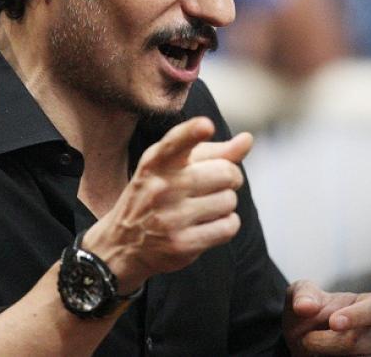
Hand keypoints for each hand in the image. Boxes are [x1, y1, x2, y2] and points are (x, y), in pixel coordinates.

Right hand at [83, 116, 251, 291]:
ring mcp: (170, 218)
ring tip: (205, 207)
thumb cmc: (155, 196)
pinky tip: (209, 225)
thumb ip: (211, 152)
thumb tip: (248, 140)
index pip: (175, 142)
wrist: (122, 245)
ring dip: (225, 204)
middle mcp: (161, 187)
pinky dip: (227, 225)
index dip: (192, 133)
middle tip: (217, 184)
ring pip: (229, 201)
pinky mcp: (181, 245)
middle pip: (226, 173)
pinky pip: (228, 227)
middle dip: (231, 178)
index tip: (206, 125)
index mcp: (156, 162)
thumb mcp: (171, 168)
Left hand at [283, 279, 370, 355]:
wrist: (311, 339)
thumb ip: (304, 296)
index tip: (333, 322)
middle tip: (306, 340)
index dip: (353, 316)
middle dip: (323, 342)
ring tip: (318, 348)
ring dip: (325, 356)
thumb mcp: (305, 296)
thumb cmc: (314, 311)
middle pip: (353, 342)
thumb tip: (304, 306)